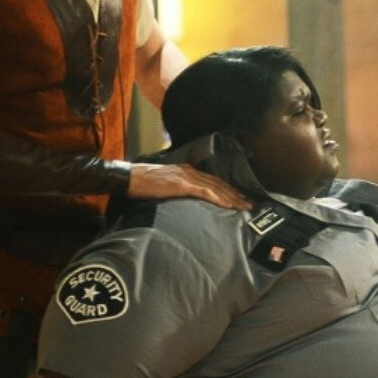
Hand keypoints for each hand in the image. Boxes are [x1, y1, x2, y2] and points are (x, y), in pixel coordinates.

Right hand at [127, 163, 249, 208]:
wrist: (128, 178)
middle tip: (248, 204)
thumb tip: (186, 199)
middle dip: (235, 194)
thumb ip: (177, 188)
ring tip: (243, 207)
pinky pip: (205, 193)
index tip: (238, 197)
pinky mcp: (182, 184)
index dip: (227, 189)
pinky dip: (219, 199)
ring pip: (216, 188)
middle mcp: (190, 171)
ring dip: (232, 198)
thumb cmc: (142, 183)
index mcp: (186, 171)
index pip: (212, 180)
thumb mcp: (164, 184)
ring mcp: (187, 177)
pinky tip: (228, 206)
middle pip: (218, 184)